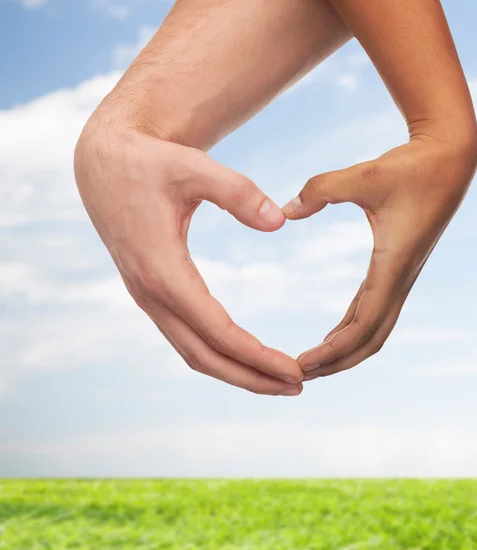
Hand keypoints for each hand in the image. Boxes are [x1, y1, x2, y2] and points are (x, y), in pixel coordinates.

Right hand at [74, 117, 303, 394]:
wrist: (104, 162)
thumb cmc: (150, 162)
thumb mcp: (193, 167)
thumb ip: (238, 192)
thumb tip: (280, 221)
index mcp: (162, 270)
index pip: (217, 331)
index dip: (257, 356)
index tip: (295, 372)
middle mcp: (151, 293)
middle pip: (205, 356)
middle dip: (251, 377)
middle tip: (298, 387)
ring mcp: (147, 296)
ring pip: (192, 352)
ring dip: (235, 371)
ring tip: (277, 380)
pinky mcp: (151, 291)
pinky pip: (185, 335)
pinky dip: (217, 353)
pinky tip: (243, 352)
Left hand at [283, 137, 476, 378]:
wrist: (449, 160)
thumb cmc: (410, 166)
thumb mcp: (363, 176)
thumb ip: (320, 190)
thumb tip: (284, 211)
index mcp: (392, 267)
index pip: (361, 327)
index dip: (331, 352)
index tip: (299, 365)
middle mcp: (400, 279)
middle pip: (369, 341)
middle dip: (336, 363)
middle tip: (298, 376)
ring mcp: (402, 276)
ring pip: (374, 329)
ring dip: (345, 350)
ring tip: (312, 363)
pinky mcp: (398, 268)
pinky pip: (374, 309)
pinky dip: (352, 328)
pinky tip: (334, 333)